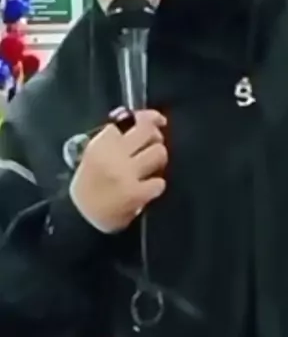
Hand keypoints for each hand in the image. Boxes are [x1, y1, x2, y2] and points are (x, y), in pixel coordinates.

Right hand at [70, 109, 166, 232]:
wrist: (79, 218)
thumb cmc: (88, 185)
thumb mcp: (93, 155)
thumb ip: (113, 139)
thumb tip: (144, 121)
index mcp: (100, 143)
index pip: (131, 120)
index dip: (146, 118)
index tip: (156, 120)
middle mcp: (113, 155)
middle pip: (148, 131)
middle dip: (156, 135)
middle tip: (154, 143)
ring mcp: (126, 174)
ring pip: (159, 153)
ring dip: (159, 159)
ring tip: (152, 167)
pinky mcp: (135, 194)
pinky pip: (159, 182)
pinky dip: (156, 186)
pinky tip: (148, 189)